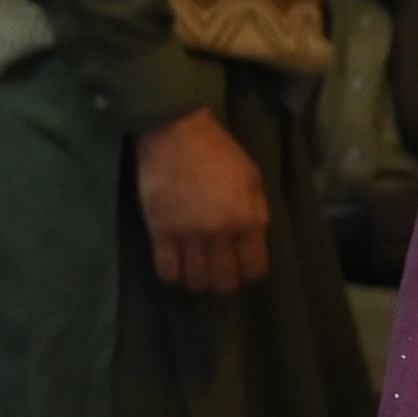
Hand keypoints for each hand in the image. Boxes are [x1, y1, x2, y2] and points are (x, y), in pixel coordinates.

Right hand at [135, 109, 271, 297]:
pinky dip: (173, 275)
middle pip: (225, 282)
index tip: (245, 269)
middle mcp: (219, 233)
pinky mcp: (160, 232)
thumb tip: (255, 240)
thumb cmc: (219, 151)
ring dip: (200, 282)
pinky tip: (177, 267)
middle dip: (226, 284)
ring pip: (196, 281)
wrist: (176, 133)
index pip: (255, 268)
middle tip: (221, 274)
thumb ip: (257, 212)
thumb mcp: (253, 177)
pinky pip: (166, 271)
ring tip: (199, 272)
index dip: (251, 274)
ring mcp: (187, 235)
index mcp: (246, 219)